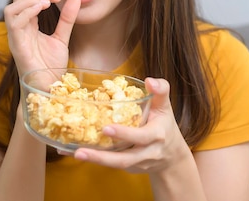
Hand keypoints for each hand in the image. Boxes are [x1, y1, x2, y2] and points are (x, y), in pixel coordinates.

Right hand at [4, 0, 80, 77]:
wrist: (48, 89)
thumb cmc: (50, 67)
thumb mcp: (62, 38)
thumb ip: (66, 19)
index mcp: (28, 25)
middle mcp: (19, 28)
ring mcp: (16, 37)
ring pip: (12, 7)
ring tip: (51, 0)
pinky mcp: (16, 45)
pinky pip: (14, 22)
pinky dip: (28, 11)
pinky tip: (43, 8)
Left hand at [72, 77, 191, 173]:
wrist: (171, 155)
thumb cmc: (164, 125)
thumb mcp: (165, 107)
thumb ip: (160, 91)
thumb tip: (149, 80)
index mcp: (156, 135)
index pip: (141, 137)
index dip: (124, 134)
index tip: (107, 128)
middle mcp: (147, 153)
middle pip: (125, 158)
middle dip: (103, 157)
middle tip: (81, 150)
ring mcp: (136, 163)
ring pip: (116, 164)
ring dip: (95, 160)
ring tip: (76, 154)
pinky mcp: (127, 168)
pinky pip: (111, 165)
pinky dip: (95, 160)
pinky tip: (77, 153)